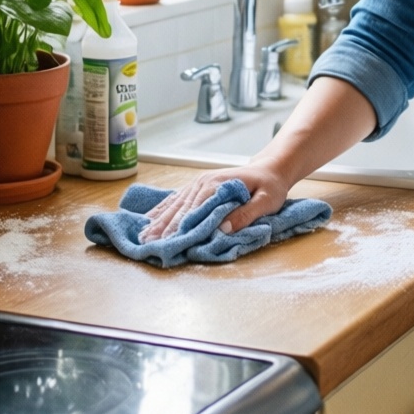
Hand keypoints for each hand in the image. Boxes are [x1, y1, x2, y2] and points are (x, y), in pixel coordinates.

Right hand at [137, 162, 290, 240]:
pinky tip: (150, 219)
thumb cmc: (270, 185)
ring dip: (158, 220)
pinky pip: (177, 199)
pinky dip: (163, 210)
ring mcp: (200, 183)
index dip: (180, 227)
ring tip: (142, 236)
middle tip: (146, 244)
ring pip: (175, 204)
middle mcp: (204, 182)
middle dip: (163, 227)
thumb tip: (223, 228)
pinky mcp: (199, 187)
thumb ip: (246, 214)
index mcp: (219, 185)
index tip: (166, 242)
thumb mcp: (267, 200)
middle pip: (180, 208)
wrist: (270, 168)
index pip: (195, 210)